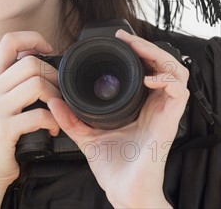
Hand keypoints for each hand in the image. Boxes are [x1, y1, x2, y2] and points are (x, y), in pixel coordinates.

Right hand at [0, 31, 60, 203]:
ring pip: (37, 84)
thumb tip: (38, 55)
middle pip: (30, 62)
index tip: (48, 49)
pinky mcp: (4, 130)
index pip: (9, 40)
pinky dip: (53, 121)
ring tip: (57, 109)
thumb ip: (12, 77)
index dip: (33, 38)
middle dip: (52, 75)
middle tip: (57, 91)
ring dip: (55, 97)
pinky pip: (39, 115)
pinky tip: (52, 128)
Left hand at [48, 29, 188, 208]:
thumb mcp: (86, 135)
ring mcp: (163, 113)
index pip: (149, 67)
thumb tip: (52, 99)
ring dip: (160, 57)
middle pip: (165, 63)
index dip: (139, 49)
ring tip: (140, 52)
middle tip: (129, 39)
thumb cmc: (112, 166)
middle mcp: (155, 105)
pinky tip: (150, 80)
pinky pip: (180, 94)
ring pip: (177, 72)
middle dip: (148, 46)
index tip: (120, 39)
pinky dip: (168, 81)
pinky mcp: (168, 123)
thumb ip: (70, 117)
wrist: (123, 192)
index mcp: (140, 104)